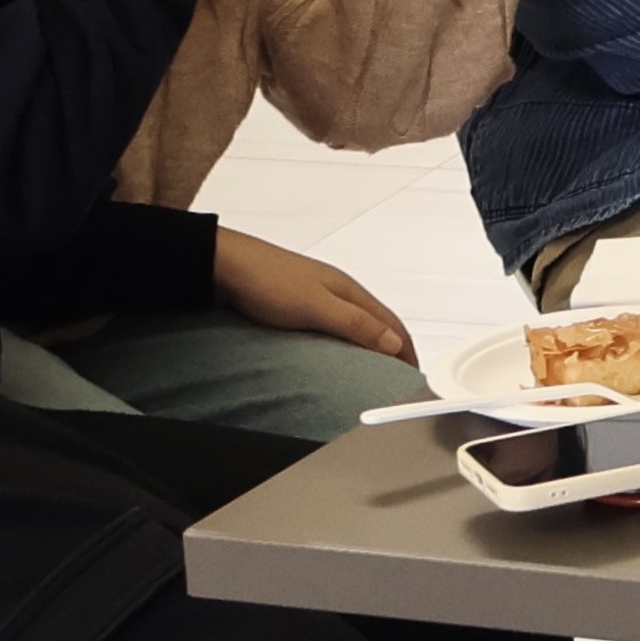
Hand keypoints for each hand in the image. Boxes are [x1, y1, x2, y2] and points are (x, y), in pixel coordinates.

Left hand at [209, 224, 410, 359]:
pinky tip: (336, 352)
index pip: (392, 324)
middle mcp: (339, 291)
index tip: (414, 374)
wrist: (225, 266)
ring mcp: (319, 295)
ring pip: (357, 323)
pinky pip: (335, 326)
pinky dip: (346, 342)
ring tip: (373, 368)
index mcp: (349, 290)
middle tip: (399, 374)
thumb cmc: (266, 280)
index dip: (407, 350)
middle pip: (379, 322)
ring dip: (370, 344)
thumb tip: (393, 342)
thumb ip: (355, 324)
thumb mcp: (316, 307)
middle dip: (394, 347)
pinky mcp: (299, 303)